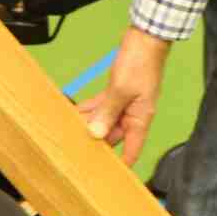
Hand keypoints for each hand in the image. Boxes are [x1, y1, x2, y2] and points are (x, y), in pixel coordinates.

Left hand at [75, 26, 169, 165]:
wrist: (145, 38)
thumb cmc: (140, 63)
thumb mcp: (121, 90)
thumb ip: (107, 113)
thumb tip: (95, 133)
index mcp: (140, 118)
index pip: (132, 149)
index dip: (122, 165)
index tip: (107, 177)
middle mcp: (133, 114)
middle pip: (114, 136)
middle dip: (97, 142)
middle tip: (77, 151)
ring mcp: (126, 103)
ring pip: (106, 120)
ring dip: (90, 124)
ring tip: (71, 133)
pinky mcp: (118, 92)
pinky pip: (103, 106)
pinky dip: (91, 110)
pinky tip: (75, 113)